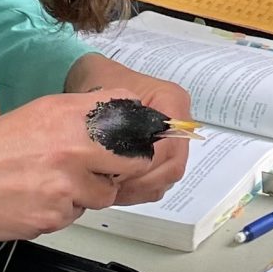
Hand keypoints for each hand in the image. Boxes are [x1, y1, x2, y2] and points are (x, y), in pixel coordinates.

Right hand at [0, 91, 161, 237]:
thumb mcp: (43, 111)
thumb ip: (86, 113)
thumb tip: (128, 115)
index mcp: (71, 115)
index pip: (132, 116)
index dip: (137, 131)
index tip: (134, 138)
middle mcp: (74, 148)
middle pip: (134, 161)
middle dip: (122, 168)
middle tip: (100, 167)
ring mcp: (65, 186)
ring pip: (103, 195)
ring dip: (86, 193)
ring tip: (51, 183)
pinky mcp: (54, 218)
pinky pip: (75, 216)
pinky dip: (61, 211)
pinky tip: (35, 199)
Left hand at [63, 53, 193, 202]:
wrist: (93, 80)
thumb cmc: (98, 84)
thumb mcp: (105, 100)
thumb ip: (118, 127)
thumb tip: (118, 163)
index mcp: (173, 102)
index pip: (168, 147)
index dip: (143, 167)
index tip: (113, 174)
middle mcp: (180, 123)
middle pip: (172, 167)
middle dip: (141, 182)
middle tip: (111, 187)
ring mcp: (174, 141)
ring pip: (167, 178)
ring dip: (140, 190)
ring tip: (111, 189)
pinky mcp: (163, 155)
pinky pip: (159, 182)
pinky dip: (139, 191)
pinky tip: (117, 188)